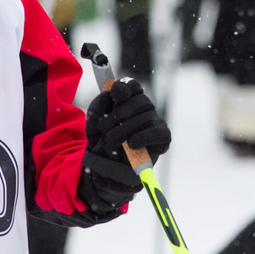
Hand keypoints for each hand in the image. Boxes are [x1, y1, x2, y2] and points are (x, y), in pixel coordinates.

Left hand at [83, 78, 169, 193]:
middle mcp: (143, 110)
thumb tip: (109, 94)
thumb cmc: (100, 142)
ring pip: (148, 116)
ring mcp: (154, 124)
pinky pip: (160, 133)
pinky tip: (131, 144)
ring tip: (111, 141)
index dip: (126, 86)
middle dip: (120, 114)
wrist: (103, 167)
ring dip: (126, 128)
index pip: (132, 86)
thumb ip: (98, 106)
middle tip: (104, 129)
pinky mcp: (161, 140)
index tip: (116, 93)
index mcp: (128, 101)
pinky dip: (145, 137)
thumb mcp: (92, 123)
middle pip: (141, 100)